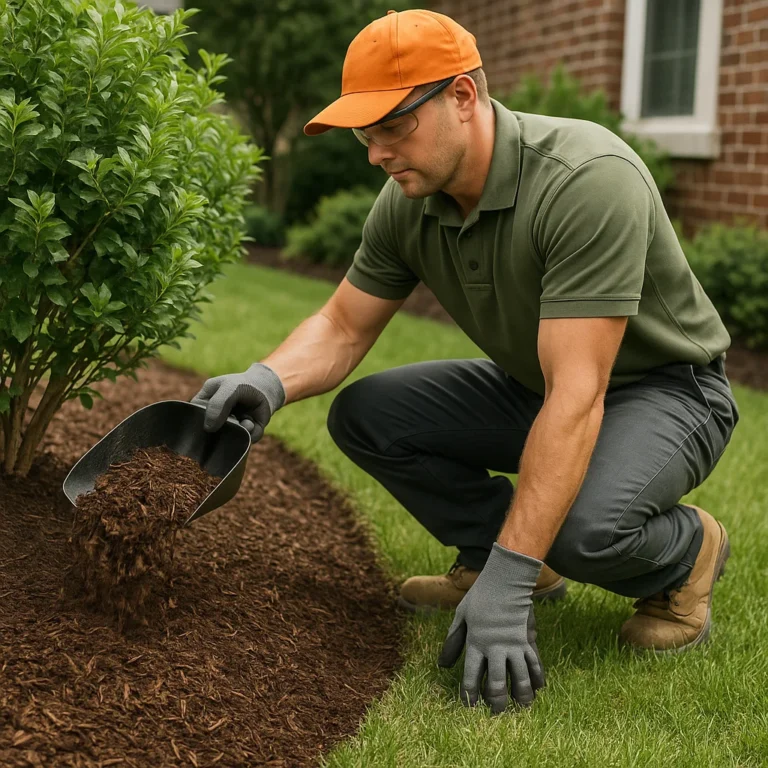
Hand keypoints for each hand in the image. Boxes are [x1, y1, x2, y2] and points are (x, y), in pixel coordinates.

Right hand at [190, 362, 285, 442]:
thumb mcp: (228, 387)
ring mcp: (229, 429)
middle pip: (210, 435)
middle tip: (234, 417)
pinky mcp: (244, 434)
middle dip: (225, 429)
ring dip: (240, 430)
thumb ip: (217, 403)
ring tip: (245, 419)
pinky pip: (246, 441)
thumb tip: (209, 428)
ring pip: (230, 441)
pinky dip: (252, 432)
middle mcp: (213, 420)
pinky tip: (252, 421)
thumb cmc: (242, 384)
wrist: (265, 388)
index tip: (215, 419)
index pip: (193, 420)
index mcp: (202, 406)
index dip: (201, 423)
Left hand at [437, 543, 545, 713]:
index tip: (469, 706)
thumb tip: (443, 666)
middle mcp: (495, 647)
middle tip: (495, 714)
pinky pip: (534, 663)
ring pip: (520, 678)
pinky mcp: (527, 640)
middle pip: (497, 683)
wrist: (505, 580)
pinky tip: (537, 689)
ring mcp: (513, 645)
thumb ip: (453, 642)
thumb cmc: (480, 597)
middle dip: (496, 702)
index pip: (471, 676)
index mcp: (476, 643)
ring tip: (521, 709)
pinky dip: (536, 678)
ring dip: (520, 696)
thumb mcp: (461, 616)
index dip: (469, 695)